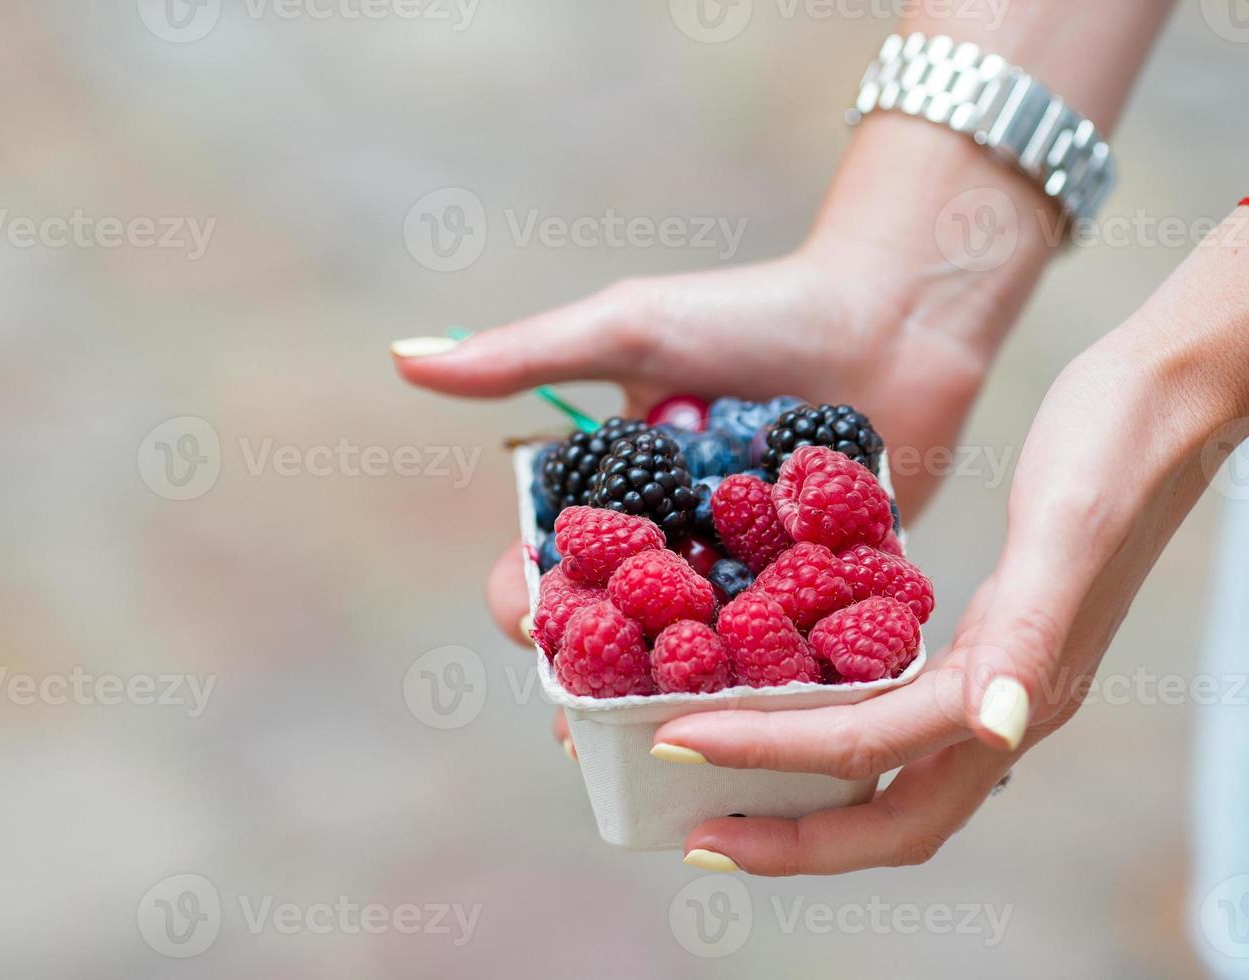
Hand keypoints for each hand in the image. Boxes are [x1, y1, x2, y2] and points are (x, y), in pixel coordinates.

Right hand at [392, 116, 1055, 755]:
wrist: (889, 313)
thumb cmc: (754, 313)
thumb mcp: (630, 331)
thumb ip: (524, 356)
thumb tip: (403, 356)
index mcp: (621, 494)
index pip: (553, 566)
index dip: (534, 604)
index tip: (534, 623)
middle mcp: (679, 541)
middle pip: (619, 629)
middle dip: (594, 677)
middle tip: (584, 727)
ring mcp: (751, 571)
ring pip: (696, 659)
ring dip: (673, 705)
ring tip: (657, 754)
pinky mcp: (826, 588)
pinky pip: (791, 653)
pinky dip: (772, 692)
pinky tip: (757, 737)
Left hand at [652, 216, 1248, 873]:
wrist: (1168, 396)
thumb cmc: (1119, 445)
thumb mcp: (1067, 528)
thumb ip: (1032, 633)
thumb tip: (998, 732)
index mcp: (1019, 688)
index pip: (870, 751)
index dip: (768, 756)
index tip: (673, 743)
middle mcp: (1005, 704)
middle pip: (892, 815)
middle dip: (791, 837)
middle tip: (693, 832)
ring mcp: (1000, 680)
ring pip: (894, 777)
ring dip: (807, 798)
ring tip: (719, 789)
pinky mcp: (989, 643)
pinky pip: (899, 718)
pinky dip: (831, 731)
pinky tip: (778, 699)